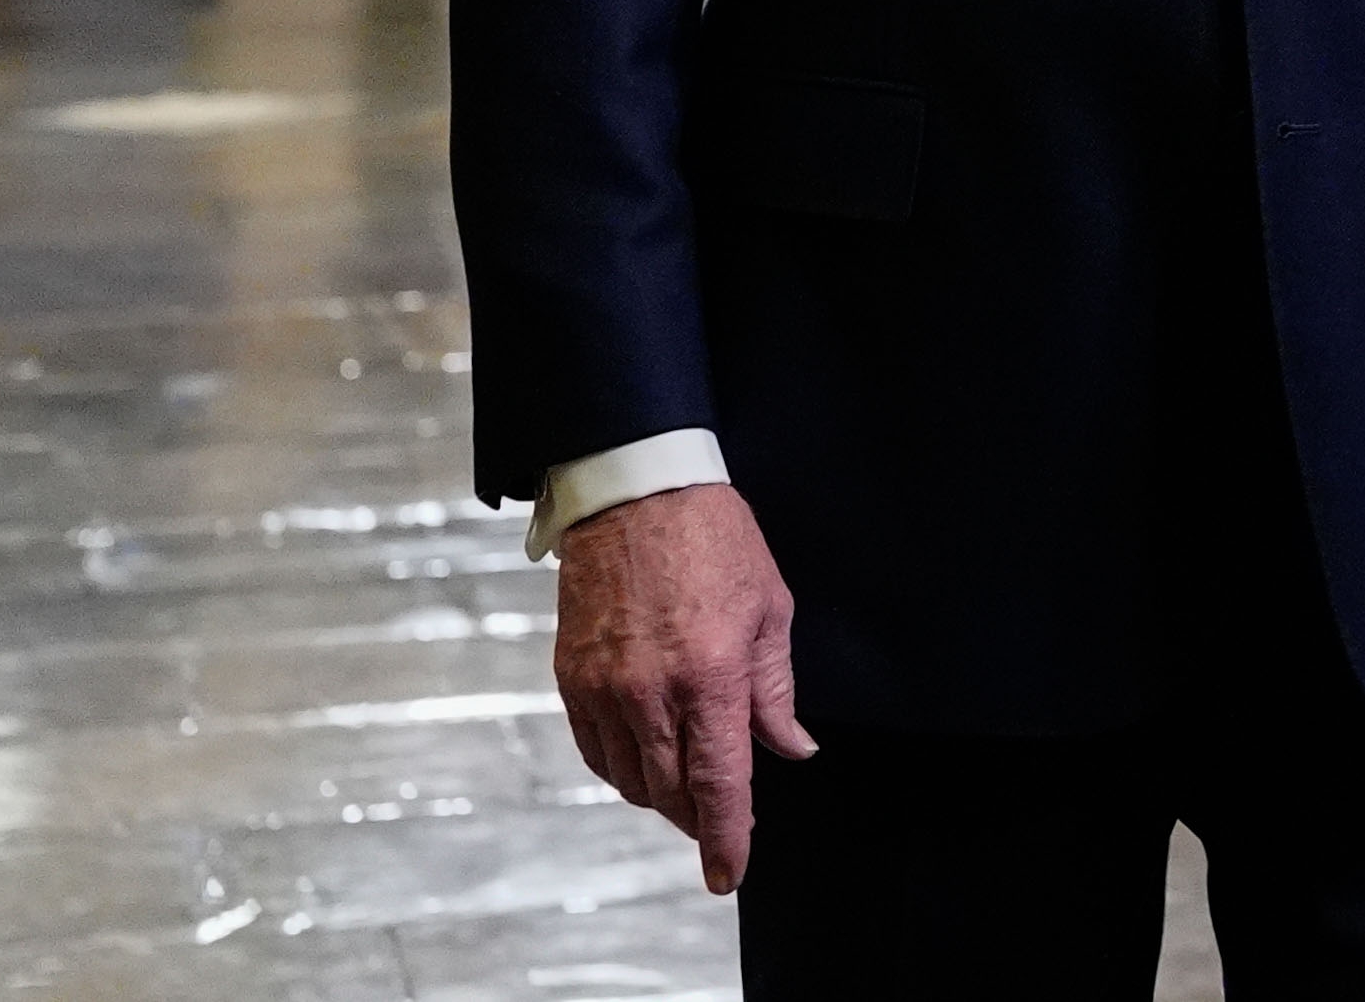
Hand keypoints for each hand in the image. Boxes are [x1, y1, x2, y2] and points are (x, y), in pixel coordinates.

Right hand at [553, 483, 811, 894]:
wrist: (635, 491)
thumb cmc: (714, 541)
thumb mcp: (769, 609)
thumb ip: (775, 691)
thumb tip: (791, 749)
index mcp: (710, 676)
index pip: (718, 784)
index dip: (725, 837)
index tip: (728, 873)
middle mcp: (651, 693)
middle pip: (671, 792)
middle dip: (696, 820)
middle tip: (718, 826)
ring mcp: (604, 688)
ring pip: (629, 779)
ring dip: (660, 797)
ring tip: (686, 791)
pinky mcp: (572, 677)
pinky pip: (595, 750)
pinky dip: (621, 769)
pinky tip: (644, 761)